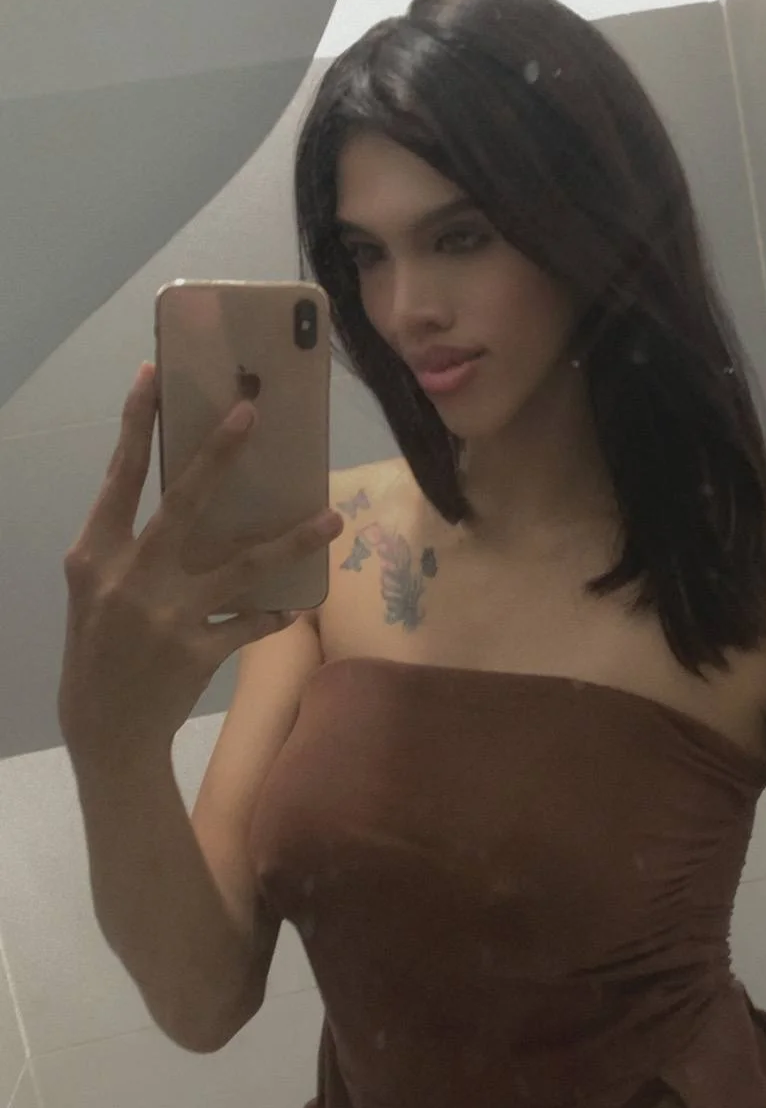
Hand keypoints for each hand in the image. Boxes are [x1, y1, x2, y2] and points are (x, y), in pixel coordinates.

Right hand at [58, 362, 341, 767]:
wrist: (105, 732)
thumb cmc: (95, 652)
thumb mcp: (91, 593)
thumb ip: (124, 548)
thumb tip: (179, 498)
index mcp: (94, 557)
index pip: (118, 478)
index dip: (134, 425)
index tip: (152, 375)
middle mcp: (130, 579)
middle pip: (184, 503)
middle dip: (219, 454)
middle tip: (252, 411)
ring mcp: (167, 616)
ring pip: (243, 565)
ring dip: (293, 540)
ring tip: (333, 519)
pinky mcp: (199, 651)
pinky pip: (252, 622)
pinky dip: (275, 613)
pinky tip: (296, 605)